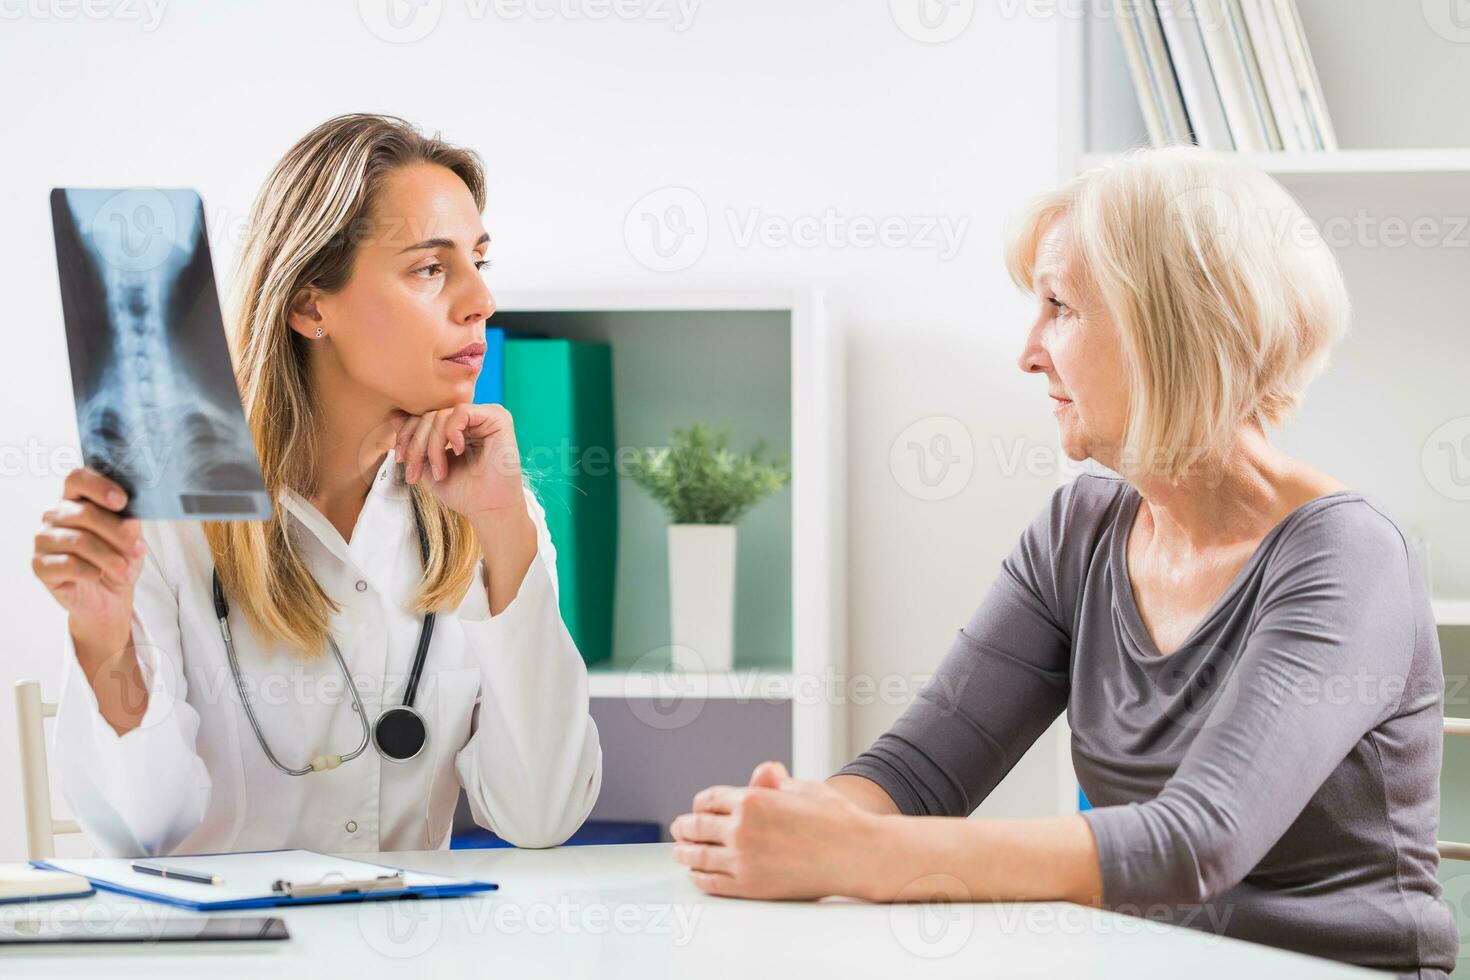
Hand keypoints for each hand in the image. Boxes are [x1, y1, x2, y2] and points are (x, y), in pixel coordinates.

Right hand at [33, 467, 144, 650]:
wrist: (109, 597)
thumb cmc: (118, 560)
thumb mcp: (132, 540)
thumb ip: (130, 526)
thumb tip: (131, 520)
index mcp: (77, 500)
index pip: (77, 478)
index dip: (99, 486)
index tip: (122, 501)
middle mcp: (55, 515)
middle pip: (84, 513)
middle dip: (117, 532)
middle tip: (138, 549)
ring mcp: (44, 539)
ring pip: (78, 540)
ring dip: (109, 557)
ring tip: (126, 571)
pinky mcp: (39, 565)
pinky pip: (66, 564)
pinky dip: (89, 571)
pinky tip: (98, 575)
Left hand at [391, 403, 525, 518]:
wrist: (488, 510)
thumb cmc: (464, 493)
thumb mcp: (428, 467)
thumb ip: (415, 444)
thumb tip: (394, 417)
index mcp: (458, 428)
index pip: (425, 417)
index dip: (408, 434)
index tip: (402, 459)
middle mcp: (473, 419)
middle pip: (430, 416)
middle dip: (417, 444)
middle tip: (415, 470)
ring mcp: (486, 416)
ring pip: (443, 415)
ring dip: (433, 445)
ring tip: (439, 471)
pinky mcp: (498, 418)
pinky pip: (462, 412)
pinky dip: (452, 432)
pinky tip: (457, 450)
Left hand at [670, 761, 882, 899]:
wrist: (856, 854)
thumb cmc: (836, 819)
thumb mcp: (803, 789)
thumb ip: (775, 784)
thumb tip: (763, 773)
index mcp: (753, 798)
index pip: (708, 800)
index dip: (699, 805)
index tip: (697, 809)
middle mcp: (742, 828)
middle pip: (697, 826)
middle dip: (685, 827)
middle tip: (680, 829)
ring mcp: (743, 859)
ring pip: (699, 855)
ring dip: (685, 852)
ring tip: (680, 851)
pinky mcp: (749, 886)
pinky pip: (712, 881)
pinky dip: (699, 877)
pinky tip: (697, 874)